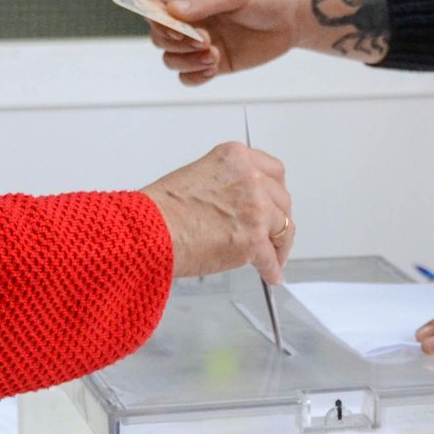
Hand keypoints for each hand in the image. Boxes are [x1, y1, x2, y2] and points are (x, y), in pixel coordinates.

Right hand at [141, 142, 292, 283]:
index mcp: (236, 158)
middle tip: (273, 233)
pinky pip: (271, 258)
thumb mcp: (197, 177)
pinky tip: (271, 275)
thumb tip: (237, 207)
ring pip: (284, 228)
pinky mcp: (253, 240)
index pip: (273, 171)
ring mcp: (256, 209)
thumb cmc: (162, 209)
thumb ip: (226, 185)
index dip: (275, 192)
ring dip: (279, 245)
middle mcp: (250, 179)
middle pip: (282, 201)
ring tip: (273, 258)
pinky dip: (272, 269)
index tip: (275, 203)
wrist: (149, 231)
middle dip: (279, 219)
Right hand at [148, 0, 313, 85]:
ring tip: (214, 56)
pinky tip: (213, 70)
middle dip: (178, 44)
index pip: (156, 7)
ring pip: (171, 59)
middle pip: (160, 37)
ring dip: (187, 62)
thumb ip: (204, 1)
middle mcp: (188, 17)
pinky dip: (195, 77)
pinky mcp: (211, 62)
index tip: (180, 31)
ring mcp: (199, 42)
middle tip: (206, 41)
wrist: (293, 19)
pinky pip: (188, 77)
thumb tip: (173, 12)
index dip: (160, 22)